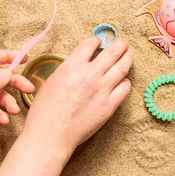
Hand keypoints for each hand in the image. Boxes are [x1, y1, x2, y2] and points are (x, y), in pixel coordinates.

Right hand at [24, 37, 132, 155]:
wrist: (50, 135)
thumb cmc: (45, 111)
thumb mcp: (52, 80)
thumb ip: (69, 69)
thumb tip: (81, 63)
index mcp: (72, 66)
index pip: (91, 43)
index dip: (97, 40)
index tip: (99, 41)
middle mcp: (90, 75)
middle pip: (114, 51)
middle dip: (121, 44)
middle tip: (124, 42)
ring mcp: (102, 90)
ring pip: (123, 67)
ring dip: (128, 57)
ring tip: (129, 55)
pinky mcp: (109, 106)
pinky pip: (125, 88)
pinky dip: (125, 81)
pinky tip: (123, 81)